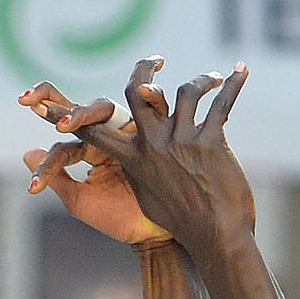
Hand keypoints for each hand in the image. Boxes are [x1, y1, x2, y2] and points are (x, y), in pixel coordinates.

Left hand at [23, 84, 165, 244]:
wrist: (153, 234)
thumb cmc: (117, 218)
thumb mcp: (80, 200)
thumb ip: (57, 176)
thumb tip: (26, 154)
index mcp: (90, 150)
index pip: (62, 145)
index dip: (46, 163)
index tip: (34, 189)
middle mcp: (108, 135)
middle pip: (79, 110)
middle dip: (50, 98)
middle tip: (26, 101)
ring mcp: (129, 133)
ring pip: (104, 109)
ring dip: (82, 112)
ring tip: (62, 124)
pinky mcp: (150, 134)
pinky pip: (146, 109)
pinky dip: (146, 96)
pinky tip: (128, 99)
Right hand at [61, 58, 255, 262]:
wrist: (214, 238)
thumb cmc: (181, 223)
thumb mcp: (147, 198)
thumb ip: (136, 172)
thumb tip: (124, 163)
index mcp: (133, 159)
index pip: (97, 129)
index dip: (73, 111)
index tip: (57, 97)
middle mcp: (154, 145)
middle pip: (138, 91)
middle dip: (144, 69)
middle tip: (156, 60)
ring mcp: (182, 141)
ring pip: (184, 91)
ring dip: (202, 80)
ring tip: (215, 79)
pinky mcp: (210, 142)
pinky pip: (221, 105)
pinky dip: (233, 86)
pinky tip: (242, 71)